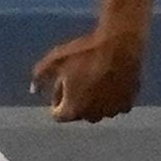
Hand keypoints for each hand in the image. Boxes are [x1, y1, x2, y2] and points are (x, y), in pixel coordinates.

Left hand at [29, 18, 145, 123]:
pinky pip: (114, 105)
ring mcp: (112, 112)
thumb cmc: (84, 52)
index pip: (58, 115)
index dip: (57, 99)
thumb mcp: (54, 60)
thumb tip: (33, 89)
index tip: (62, 85)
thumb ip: (40, 76)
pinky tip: (110, 80)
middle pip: (78, 113)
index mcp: (72, 110)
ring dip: (94, 100)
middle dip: (76, 101)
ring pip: (97, 110)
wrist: (120, 44)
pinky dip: (111, 97)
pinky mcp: (127, 104)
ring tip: (95, 78)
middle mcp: (92, 116)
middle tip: (79, 79)